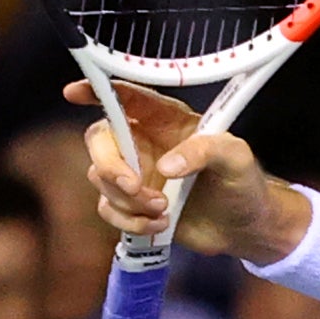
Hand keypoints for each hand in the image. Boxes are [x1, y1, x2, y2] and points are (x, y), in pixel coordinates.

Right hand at [71, 78, 290, 260]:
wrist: (245, 227)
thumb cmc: (243, 184)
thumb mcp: (236, 158)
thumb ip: (205, 151)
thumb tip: (166, 167)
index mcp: (165, 120)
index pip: (126, 97)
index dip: (98, 91)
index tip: (74, 92)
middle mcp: (143, 142)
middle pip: (99, 140)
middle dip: (109, 166)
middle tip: (135, 186)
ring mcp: (136, 174)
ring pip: (99, 179)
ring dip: (128, 200)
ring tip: (164, 209)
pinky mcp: (133, 205)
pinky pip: (108, 210)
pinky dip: (129, 221)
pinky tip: (159, 224)